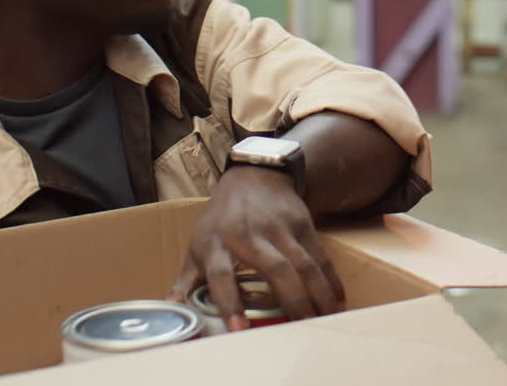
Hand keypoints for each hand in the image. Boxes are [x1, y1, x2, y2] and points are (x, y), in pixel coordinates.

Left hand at [168, 165, 345, 330]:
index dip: (229, 302)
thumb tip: (170, 311)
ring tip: (325, 319)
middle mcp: (248, 234)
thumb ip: (185, 282)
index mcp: (216, 242)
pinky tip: (336, 302)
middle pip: (275, 269)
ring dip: (317, 294)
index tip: (238, 330)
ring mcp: (279, 228)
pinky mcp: (302, 224)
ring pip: (304, 264)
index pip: (220, 274)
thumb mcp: (197, 244)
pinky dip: (331, 280)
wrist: (254, 175)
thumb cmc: (221, 217)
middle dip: (292, 301)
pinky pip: (320, 256)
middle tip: (302, 328)